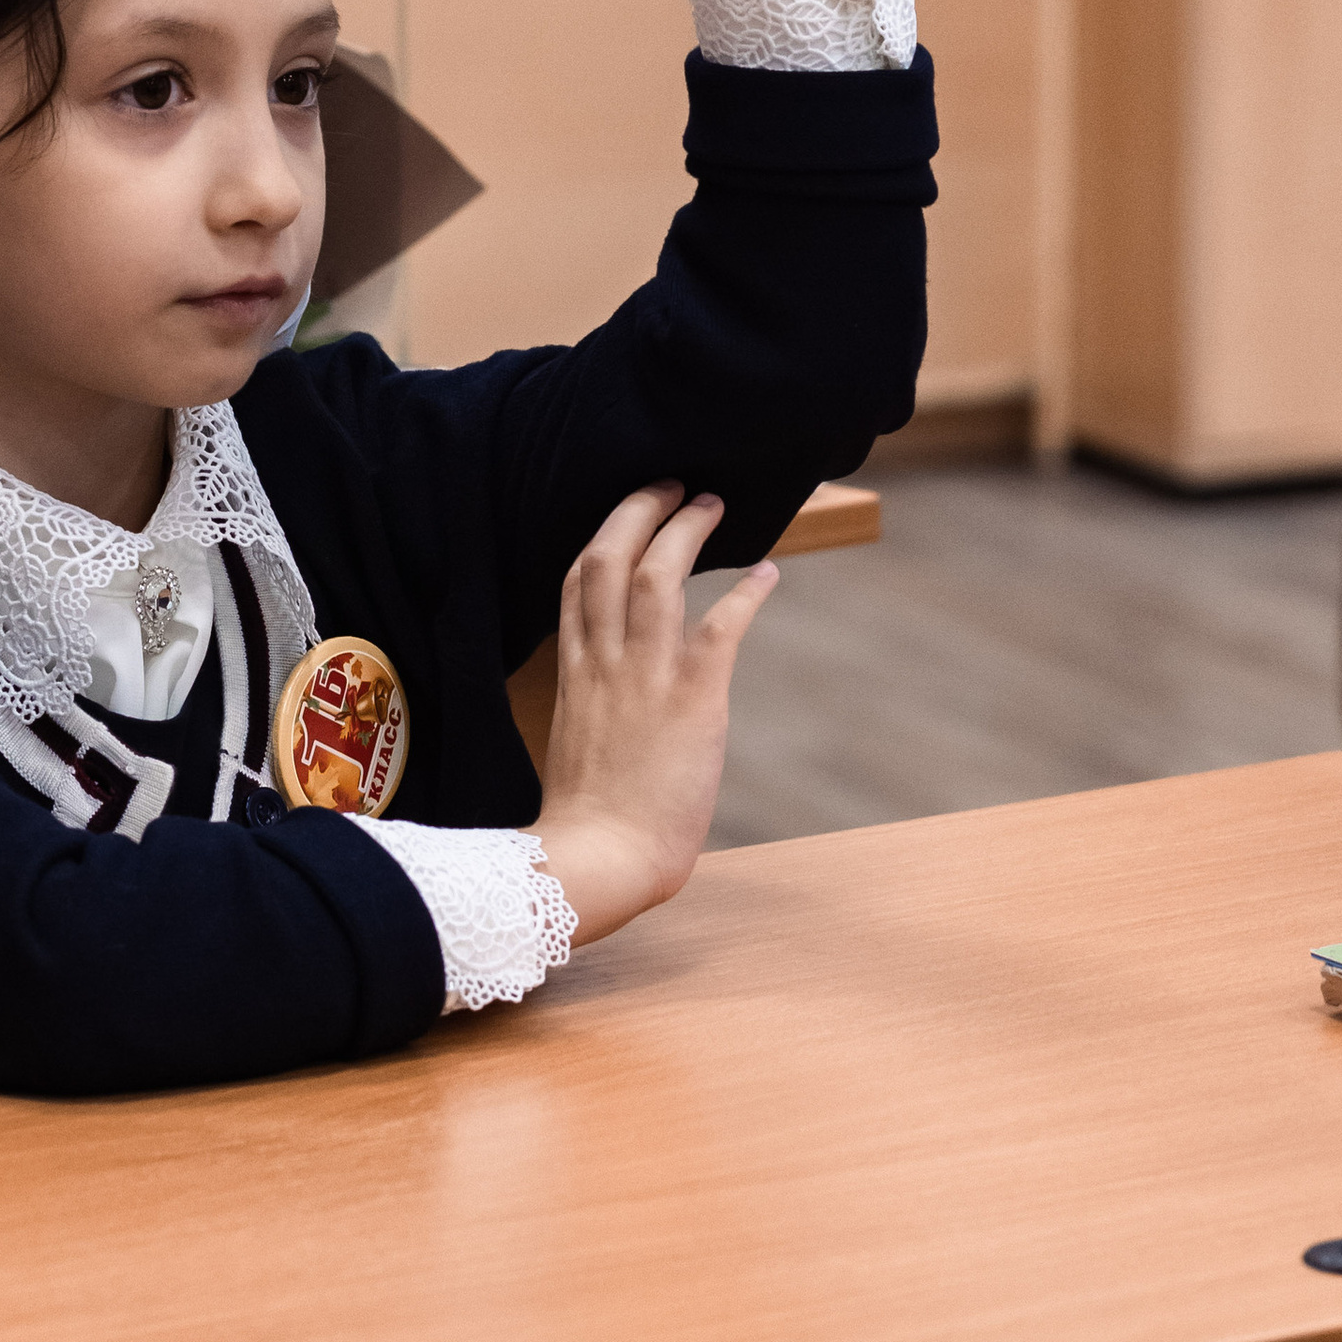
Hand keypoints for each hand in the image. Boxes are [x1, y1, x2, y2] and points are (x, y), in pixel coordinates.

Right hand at [532, 486, 777, 945]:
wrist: (599, 858)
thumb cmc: (586, 824)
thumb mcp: (577, 748)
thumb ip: (594, 714)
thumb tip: (614, 713)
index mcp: (572, 675)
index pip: (576, 584)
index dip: (601, 538)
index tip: (621, 516)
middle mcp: (603, 662)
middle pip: (610, 559)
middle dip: (638, 511)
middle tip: (668, 483)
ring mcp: (644, 676)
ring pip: (658, 576)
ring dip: (687, 532)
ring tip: (712, 504)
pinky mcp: (690, 698)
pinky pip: (720, 626)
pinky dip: (746, 593)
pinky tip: (768, 572)